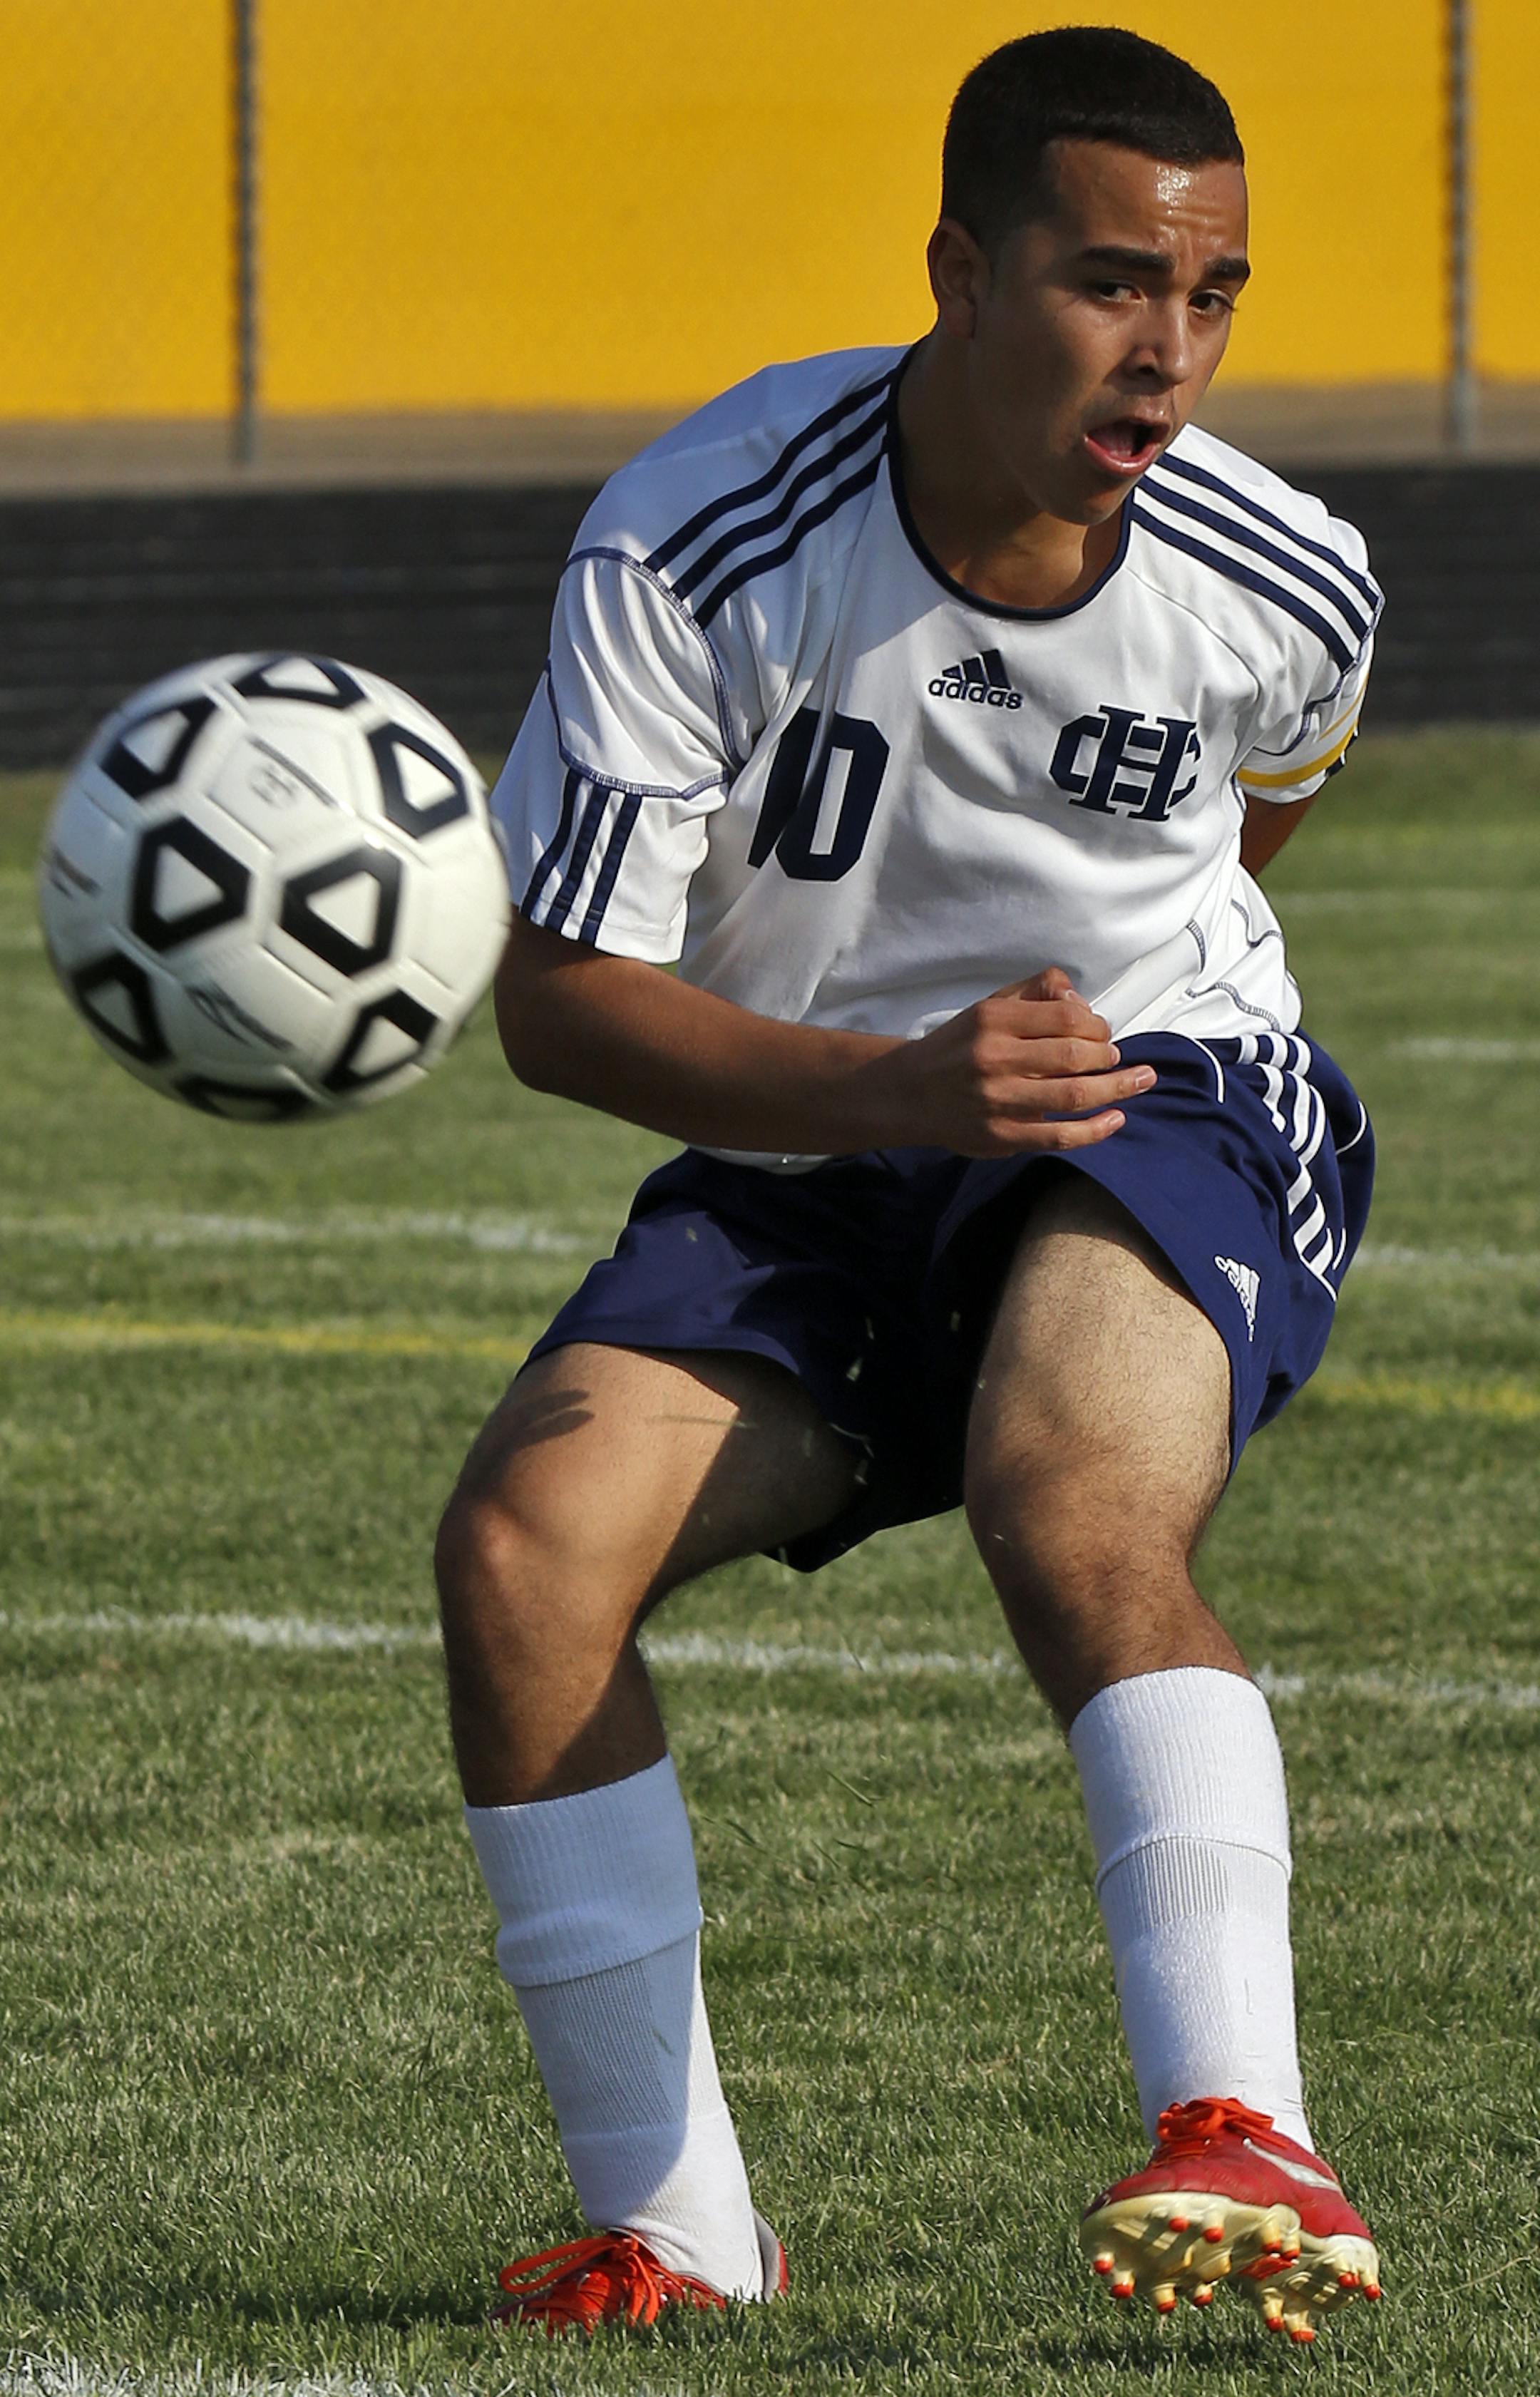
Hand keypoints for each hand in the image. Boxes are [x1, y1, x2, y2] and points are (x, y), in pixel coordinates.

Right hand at [860, 967, 1155, 1156]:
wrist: (909, 1093)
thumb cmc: (959, 1046)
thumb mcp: (989, 1006)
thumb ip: (1034, 992)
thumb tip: (1080, 998)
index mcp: (994, 1019)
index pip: (1065, 1016)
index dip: (1096, 1024)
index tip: (1102, 1033)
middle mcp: (995, 1058)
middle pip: (1074, 1055)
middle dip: (1109, 1055)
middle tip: (1117, 1057)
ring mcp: (998, 1101)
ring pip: (1074, 1095)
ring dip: (1117, 1088)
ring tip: (1141, 1081)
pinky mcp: (1001, 1136)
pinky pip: (1059, 1136)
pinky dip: (1095, 1130)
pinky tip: (1117, 1119)